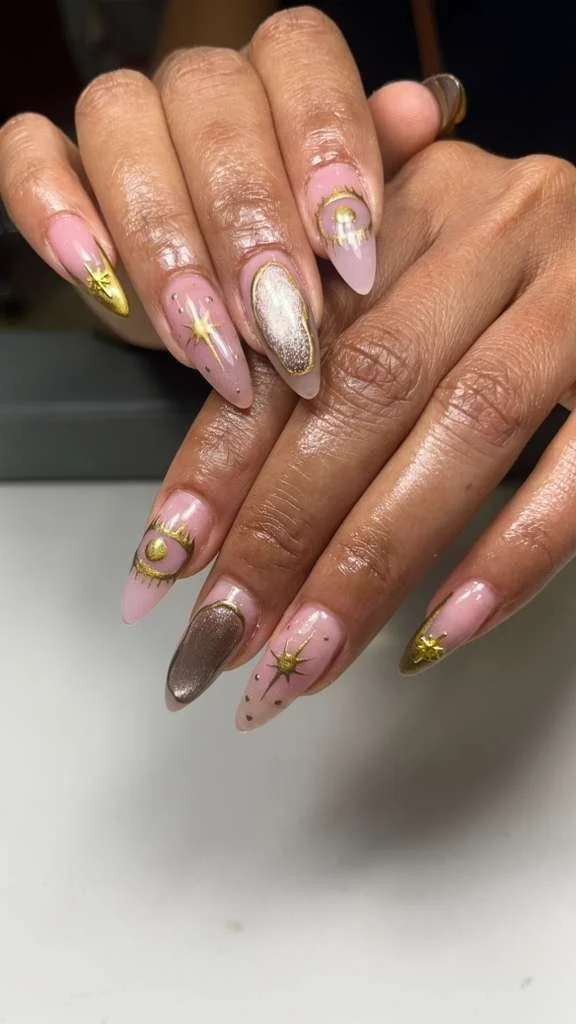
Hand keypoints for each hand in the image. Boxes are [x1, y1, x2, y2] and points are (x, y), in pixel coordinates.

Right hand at [0, 7, 454, 405]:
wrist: (232, 324)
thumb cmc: (304, 278)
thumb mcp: (352, 243)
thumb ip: (391, 174)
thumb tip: (422, 109)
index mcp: (285, 78)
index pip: (302, 57)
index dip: (327, 148)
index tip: (352, 256)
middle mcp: (204, 86)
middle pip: (212, 101)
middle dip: (249, 226)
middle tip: (284, 328)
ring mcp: (127, 123)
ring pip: (121, 124)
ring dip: (166, 242)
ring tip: (211, 345)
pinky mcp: (56, 170)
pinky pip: (28, 154)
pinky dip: (53, 209)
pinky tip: (93, 273)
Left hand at [122, 140, 575, 726]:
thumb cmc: (514, 288)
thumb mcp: (416, 286)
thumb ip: (330, 359)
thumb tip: (221, 518)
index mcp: (411, 204)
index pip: (292, 341)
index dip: (219, 458)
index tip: (167, 559)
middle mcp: (496, 228)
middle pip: (366, 388)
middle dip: (282, 527)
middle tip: (225, 634)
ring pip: (462, 430)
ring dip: (371, 562)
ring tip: (306, 660)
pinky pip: (575, 473)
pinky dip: (508, 558)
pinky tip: (438, 633)